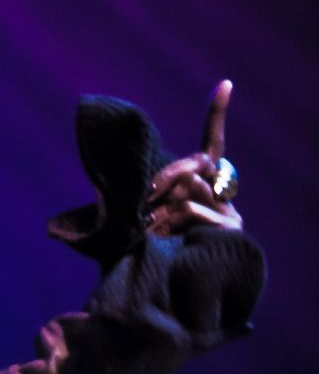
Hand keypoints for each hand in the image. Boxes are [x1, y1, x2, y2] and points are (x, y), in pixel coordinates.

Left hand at [145, 80, 242, 235]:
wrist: (156, 290)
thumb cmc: (142, 245)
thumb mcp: (143, 208)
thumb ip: (158, 187)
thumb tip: (186, 177)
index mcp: (201, 181)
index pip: (211, 142)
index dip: (217, 113)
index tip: (226, 83)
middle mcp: (221, 191)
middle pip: (192, 164)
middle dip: (162, 179)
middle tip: (145, 205)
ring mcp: (229, 211)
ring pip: (189, 187)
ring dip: (162, 208)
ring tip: (152, 232)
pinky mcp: (231, 229)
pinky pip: (194, 209)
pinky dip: (174, 222)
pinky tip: (167, 239)